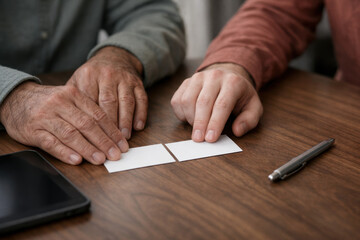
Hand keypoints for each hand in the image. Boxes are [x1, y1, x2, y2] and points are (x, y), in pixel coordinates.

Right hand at [0, 82, 128, 164]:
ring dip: (87, 148)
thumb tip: (111, 133)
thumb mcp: (69, 99)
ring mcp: (46, 117)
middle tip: (115, 155)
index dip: (112, 131)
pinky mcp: (33, 130)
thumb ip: (87, 112)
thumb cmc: (49, 102)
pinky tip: (76, 159)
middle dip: (104, 142)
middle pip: (87, 125)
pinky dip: (64, 152)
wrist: (16, 98)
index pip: (98, 115)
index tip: (122, 144)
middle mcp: (61, 104)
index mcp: (74, 95)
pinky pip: (51, 142)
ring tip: (100, 159)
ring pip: (70, 134)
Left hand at [66, 47, 146, 139]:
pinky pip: (141, 99)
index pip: (89, 100)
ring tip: (124, 137)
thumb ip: (73, 99)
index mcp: (89, 75)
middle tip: (110, 141)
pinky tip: (138, 126)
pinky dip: (141, 113)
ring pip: (126, 101)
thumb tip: (69, 123)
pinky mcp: (138, 83)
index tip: (90, 137)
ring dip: (126, 120)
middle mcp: (107, 75)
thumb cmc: (93, 75)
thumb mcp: (78, 80)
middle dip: (110, 123)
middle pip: (109, 101)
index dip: (91, 120)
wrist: (114, 57)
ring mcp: (125, 78)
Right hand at [171, 63, 262, 141]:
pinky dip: (181, 113)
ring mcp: (197, 78)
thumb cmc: (239, 95)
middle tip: (199, 140)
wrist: (228, 75)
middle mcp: (214, 76)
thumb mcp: (253, 106)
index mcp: (233, 82)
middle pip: (203, 102)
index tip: (210, 138)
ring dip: (190, 119)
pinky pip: (177, 100)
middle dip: (200, 124)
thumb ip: (249, 120)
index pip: (222, 104)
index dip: (215, 123)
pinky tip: (190, 118)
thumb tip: (237, 131)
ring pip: (187, 100)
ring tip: (198, 128)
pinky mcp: (186, 82)